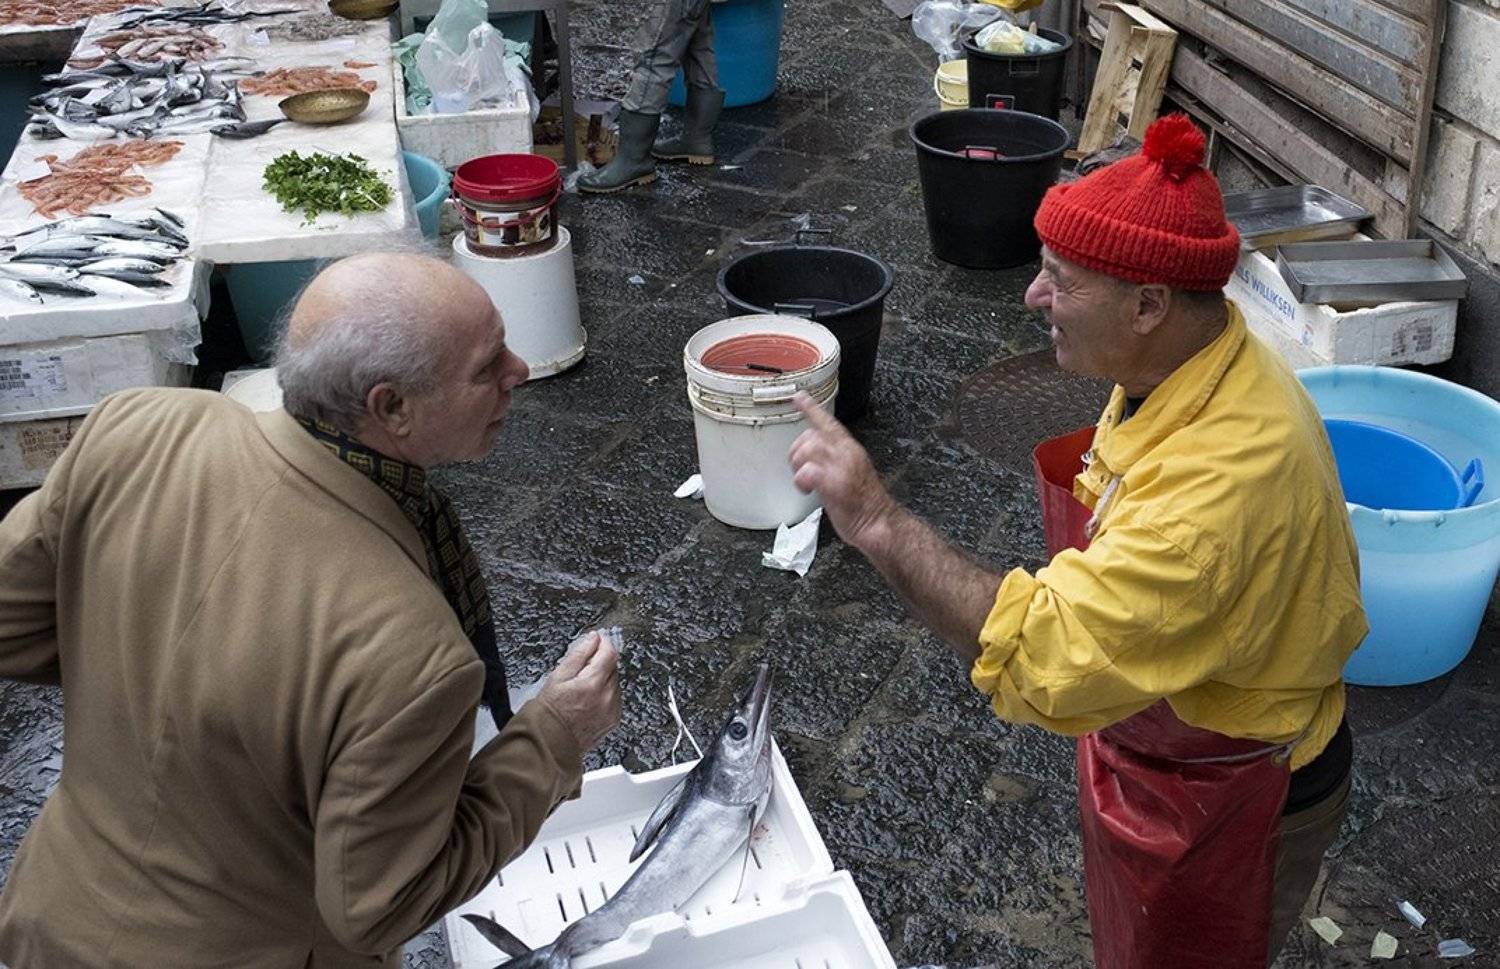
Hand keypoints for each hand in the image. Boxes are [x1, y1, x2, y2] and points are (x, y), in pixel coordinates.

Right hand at [537, 630, 619, 751]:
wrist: (550, 742)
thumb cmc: (549, 712)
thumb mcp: (558, 676)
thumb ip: (578, 654)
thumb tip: (593, 638)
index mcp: (592, 684)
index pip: (610, 653)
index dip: (604, 642)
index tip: (598, 639)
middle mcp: (607, 697)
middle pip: (613, 667)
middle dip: (601, 662)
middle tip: (582, 669)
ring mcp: (612, 710)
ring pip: (615, 683)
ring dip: (604, 679)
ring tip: (582, 689)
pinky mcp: (613, 720)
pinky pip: (615, 699)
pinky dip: (606, 695)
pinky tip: (589, 701)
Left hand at [788, 393, 894, 549]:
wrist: (877, 523)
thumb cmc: (864, 504)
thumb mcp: (851, 473)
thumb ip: (834, 460)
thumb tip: (814, 459)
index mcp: (851, 450)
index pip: (829, 422)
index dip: (812, 408)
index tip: (799, 397)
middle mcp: (847, 454)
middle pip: (811, 435)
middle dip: (797, 452)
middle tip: (799, 468)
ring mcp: (841, 467)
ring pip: (808, 450)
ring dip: (799, 466)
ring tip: (805, 482)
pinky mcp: (835, 483)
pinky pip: (808, 472)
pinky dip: (802, 480)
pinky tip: (808, 490)